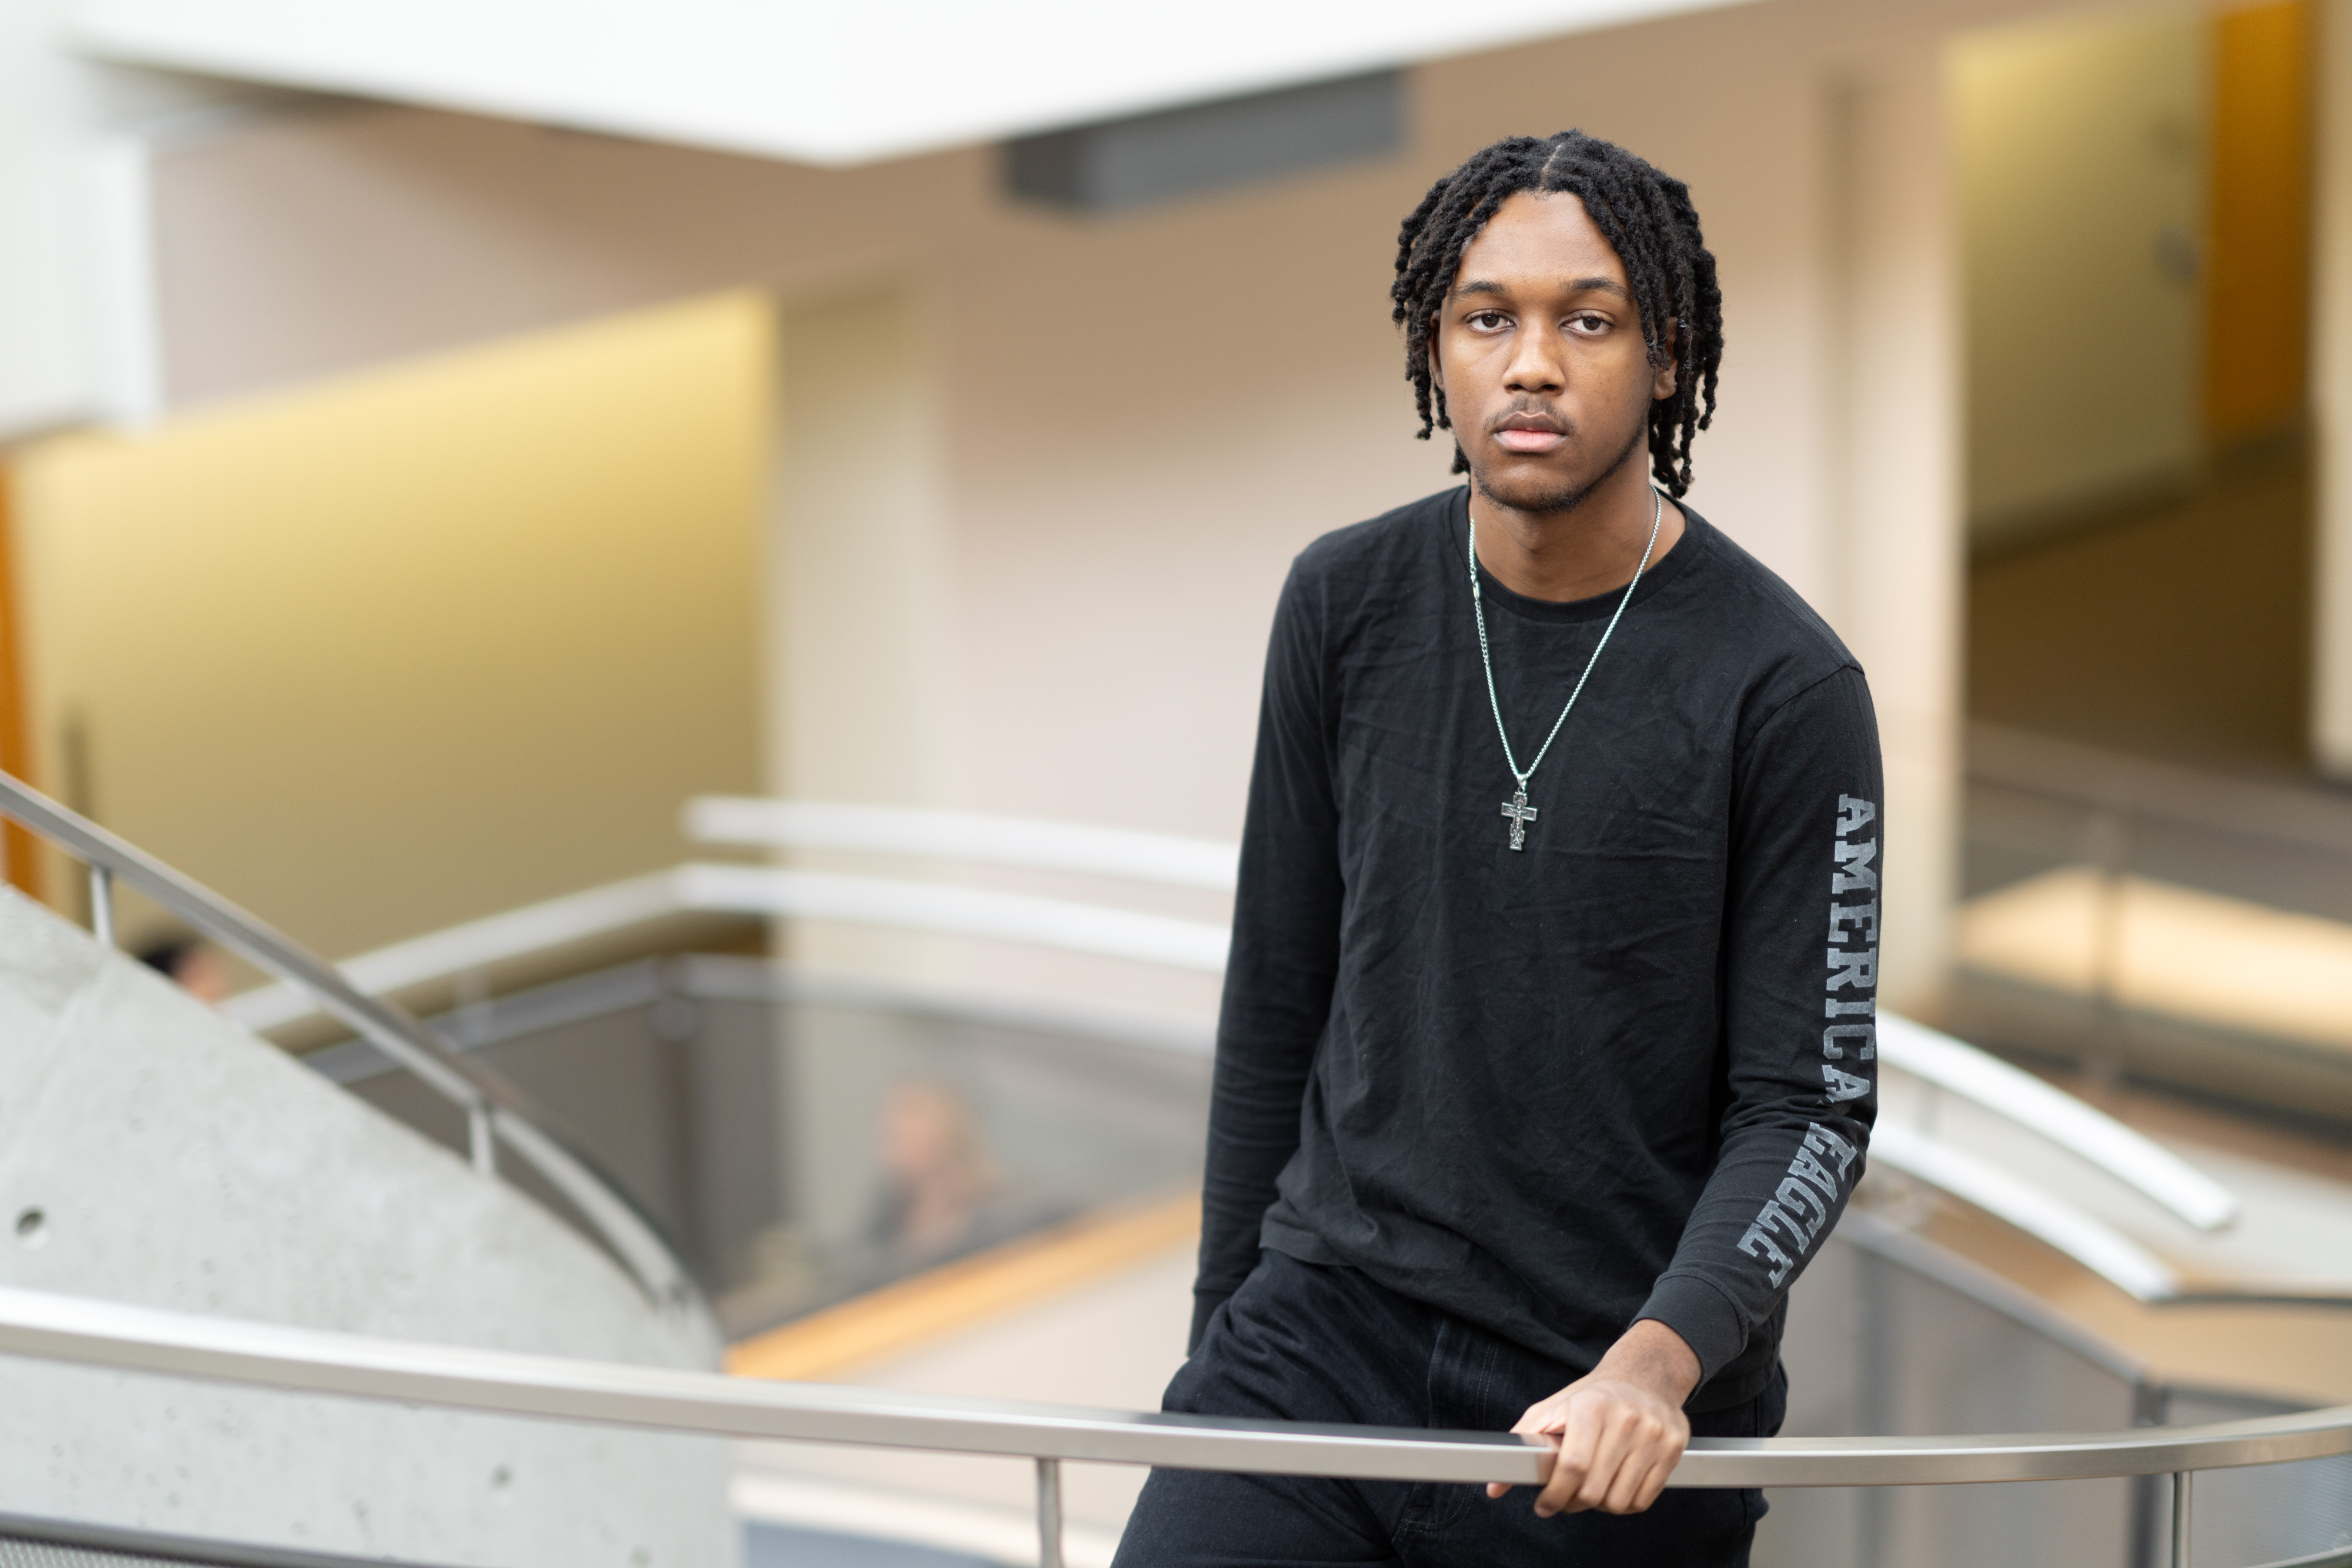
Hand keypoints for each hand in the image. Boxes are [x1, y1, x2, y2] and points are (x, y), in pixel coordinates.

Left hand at [1485, 1318, 1699, 1516]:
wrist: (1644, 1377)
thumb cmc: (1591, 1398)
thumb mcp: (1553, 1409)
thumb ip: (1523, 1444)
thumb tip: (1494, 1488)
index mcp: (1592, 1406)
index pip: (1573, 1466)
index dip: (1555, 1494)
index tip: (1545, 1504)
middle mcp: (1626, 1418)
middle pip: (1595, 1489)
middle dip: (1573, 1503)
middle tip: (1565, 1500)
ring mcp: (1654, 1434)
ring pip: (1620, 1501)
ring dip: (1600, 1506)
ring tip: (1590, 1490)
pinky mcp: (1673, 1448)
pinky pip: (1644, 1500)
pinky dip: (1625, 1505)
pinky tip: (1614, 1489)